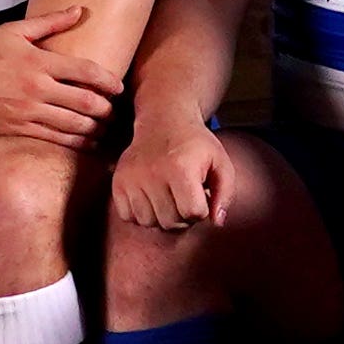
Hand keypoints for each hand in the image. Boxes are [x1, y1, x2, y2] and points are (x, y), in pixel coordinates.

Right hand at [0, 4, 121, 146]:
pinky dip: (73, 144)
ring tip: (103, 130)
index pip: (85, 71)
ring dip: (94, 130)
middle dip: (106, 110)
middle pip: (85, 103)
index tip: (119, 87)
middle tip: (114, 112)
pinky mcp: (15, 131)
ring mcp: (26, 112)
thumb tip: (78, 10)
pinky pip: (52, 140)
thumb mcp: (13, 30)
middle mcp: (35, 88)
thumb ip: (49, 22)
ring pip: (72, 126)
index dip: (109, 81)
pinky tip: (84, 144)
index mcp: (38, 61)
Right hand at [113, 121, 228, 237]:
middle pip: (171, 222)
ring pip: (149, 222)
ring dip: (161, 216)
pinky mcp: (118, 182)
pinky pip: (128, 216)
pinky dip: (140, 213)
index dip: (201, 209)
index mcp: (181, 168)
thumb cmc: (195, 145)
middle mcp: (152, 174)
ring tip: (168, 197)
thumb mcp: (220, 162)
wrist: (163, 121)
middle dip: (183, 215)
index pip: (193, 213)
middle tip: (185, 196)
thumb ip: (225, 194)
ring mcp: (132, 178)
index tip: (200, 194)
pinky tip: (151, 197)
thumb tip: (217, 223)